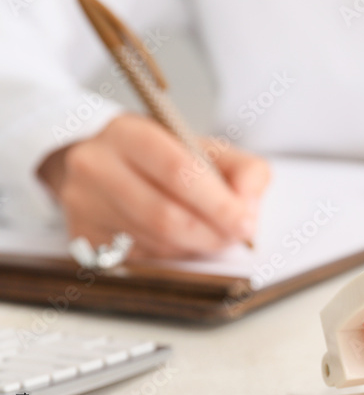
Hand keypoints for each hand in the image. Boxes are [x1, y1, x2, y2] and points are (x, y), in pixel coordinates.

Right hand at [38, 114, 269, 258]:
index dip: (217, 203)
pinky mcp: (83, 238)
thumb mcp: (209, 149)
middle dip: (211, 233)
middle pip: (165, 216)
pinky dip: (171, 256)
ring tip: (209, 234)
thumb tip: (249, 207)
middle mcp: (96, 166)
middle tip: (235, 236)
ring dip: (194, 247)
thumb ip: (245, 171)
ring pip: (156, 243)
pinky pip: (141, 261)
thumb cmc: (165, 159)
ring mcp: (83, 204)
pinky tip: (178, 241)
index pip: (178, 171)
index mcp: (129, 133)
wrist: (105, 164)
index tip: (245, 223)